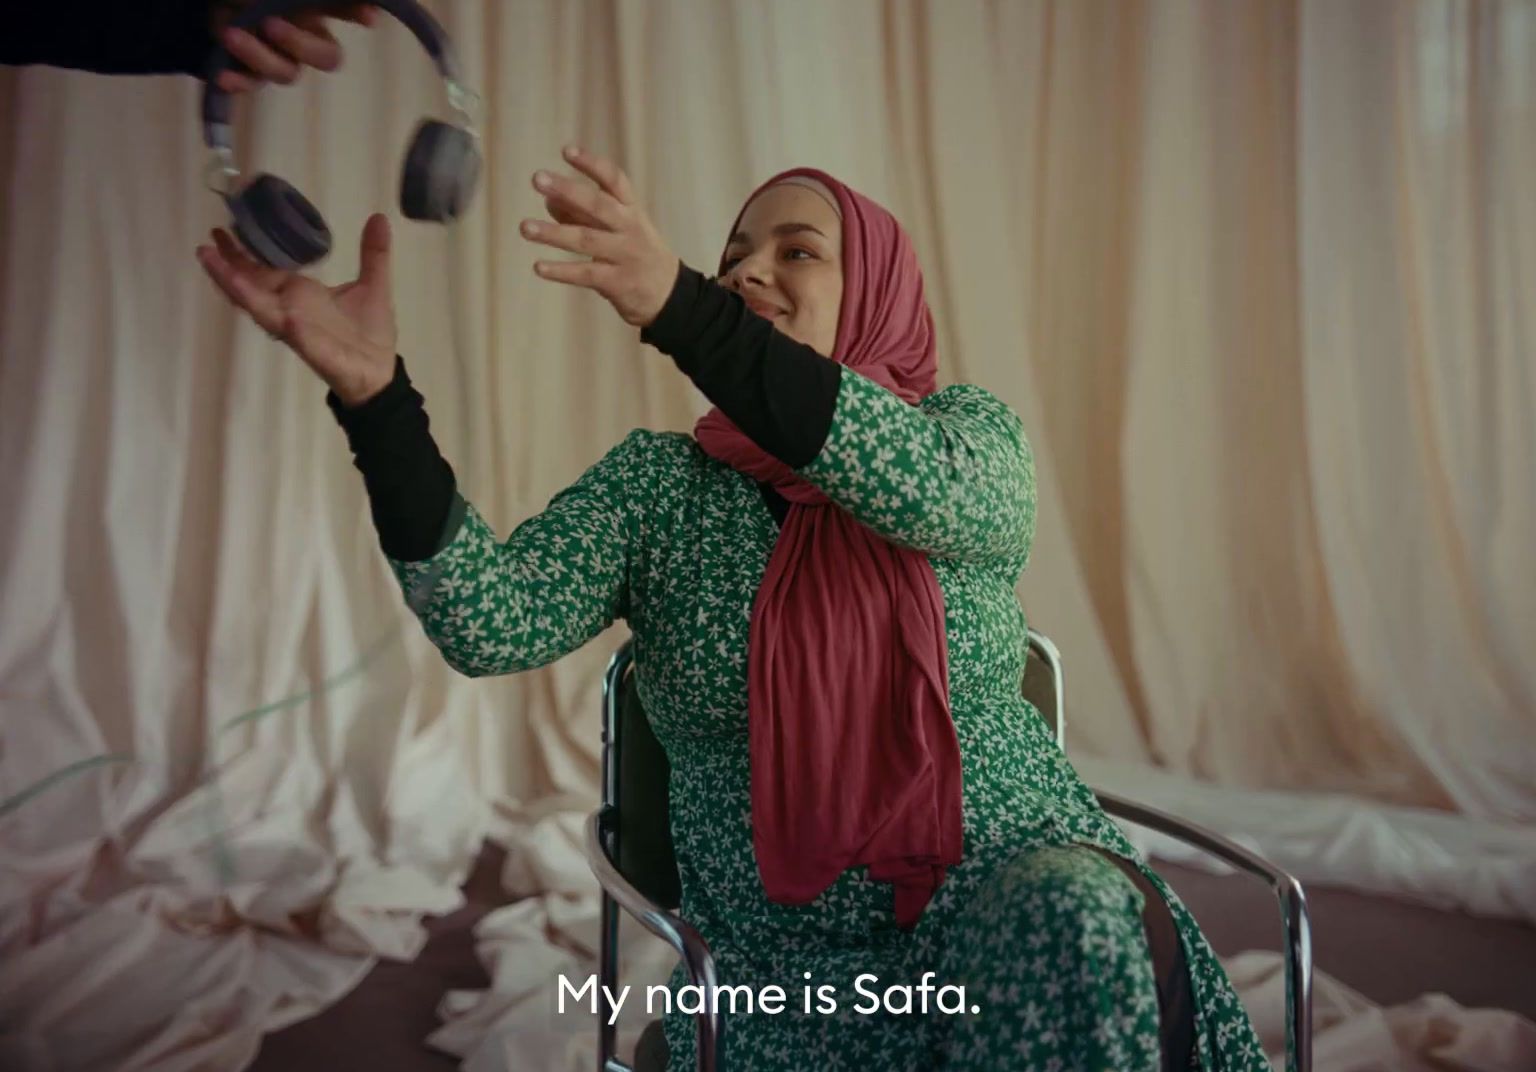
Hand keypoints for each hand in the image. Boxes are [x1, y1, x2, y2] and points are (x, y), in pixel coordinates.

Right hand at [196, 214, 397, 406]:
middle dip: (227, 263)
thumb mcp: (374, 285)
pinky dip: (255, 303)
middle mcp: (289, 306)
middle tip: (205, 241)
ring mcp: (291, 322)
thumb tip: (379, 218)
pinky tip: (237, 286)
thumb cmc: (372, 334)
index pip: (264, 271)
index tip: (223, 231)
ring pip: (251, 299)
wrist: (381, 373)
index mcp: (301, 294)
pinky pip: (273, 319)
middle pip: (249, 282)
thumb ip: (374, 254)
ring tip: (207, 257)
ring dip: (228, 279)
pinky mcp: (299, 337)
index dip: (244, 253)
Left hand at [211, 2, 377, 92]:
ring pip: (287, 74)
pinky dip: (238, 82)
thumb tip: (363, 11)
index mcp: (311, 11)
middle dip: (300, 44)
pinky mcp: (250, 74)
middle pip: (327, 57)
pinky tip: (223, 76)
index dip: (357, 13)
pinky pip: (252, 85)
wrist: (205, 7)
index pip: (343, 10)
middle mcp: (303, 37)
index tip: (368, 19)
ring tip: (230, 35)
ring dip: (259, 56)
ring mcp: (278, 58)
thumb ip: (316, 3)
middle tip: (270, 25)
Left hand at [520, 146, 679, 327]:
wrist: (670, 295)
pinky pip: (586, 273)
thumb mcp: (617, 229)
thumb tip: (548, 201)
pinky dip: (562, 271)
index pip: (614, 180)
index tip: (566, 151)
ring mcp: (625, 255)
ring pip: (586, 240)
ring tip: (525, 227)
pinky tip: (539, 267)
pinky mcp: (618, 282)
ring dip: (553, 233)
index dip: (591, 164)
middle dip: (567, 190)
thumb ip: (583, 215)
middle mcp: (630, 228)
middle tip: (537, 178)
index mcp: (631, 210)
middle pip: (598, 205)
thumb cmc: (635, 254)